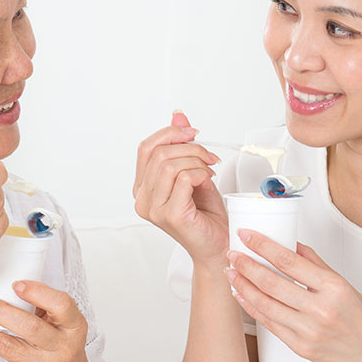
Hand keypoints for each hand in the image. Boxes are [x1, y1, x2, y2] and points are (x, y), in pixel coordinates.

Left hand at [0, 281, 100, 361]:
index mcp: (73, 327)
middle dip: (2, 312)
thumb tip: (14, 286)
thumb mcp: (64, 328)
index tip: (16, 285)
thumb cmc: (62, 352)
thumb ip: (45, 308)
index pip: (61, 305)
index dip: (38, 293)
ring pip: (11, 348)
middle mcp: (62, 347)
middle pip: (31, 327)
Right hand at [133, 111, 227, 265]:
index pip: (145, 148)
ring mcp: (153, 209)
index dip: (169, 133)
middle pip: (158, 153)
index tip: (193, 133)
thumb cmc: (207, 216)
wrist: (219, 245)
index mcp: (143, 188)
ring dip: (196, 161)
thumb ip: (183, 146)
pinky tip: (207, 182)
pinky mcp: (170, 215)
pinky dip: (200, 174)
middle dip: (189, 147)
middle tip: (209, 157)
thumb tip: (178, 116)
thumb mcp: (195, 171)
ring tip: (209, 171)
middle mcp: (143, 199)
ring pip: (169, 164)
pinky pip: (183, 178)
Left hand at [225, 229, 361, 361]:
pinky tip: (242, 295)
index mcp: (332, 288)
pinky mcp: (299, 347)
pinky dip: (252, 307)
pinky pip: (269, 323)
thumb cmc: (361, 319)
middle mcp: (320, 310)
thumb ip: (315, 264)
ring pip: (265, 304)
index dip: (262, 246)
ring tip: (232, 273)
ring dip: (243, 286)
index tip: (247, 236)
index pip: (288, 261)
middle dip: (246, 265)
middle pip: (271, 283)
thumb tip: (292, 245)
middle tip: (233, 254)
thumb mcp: (343, 284)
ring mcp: (308, 331)